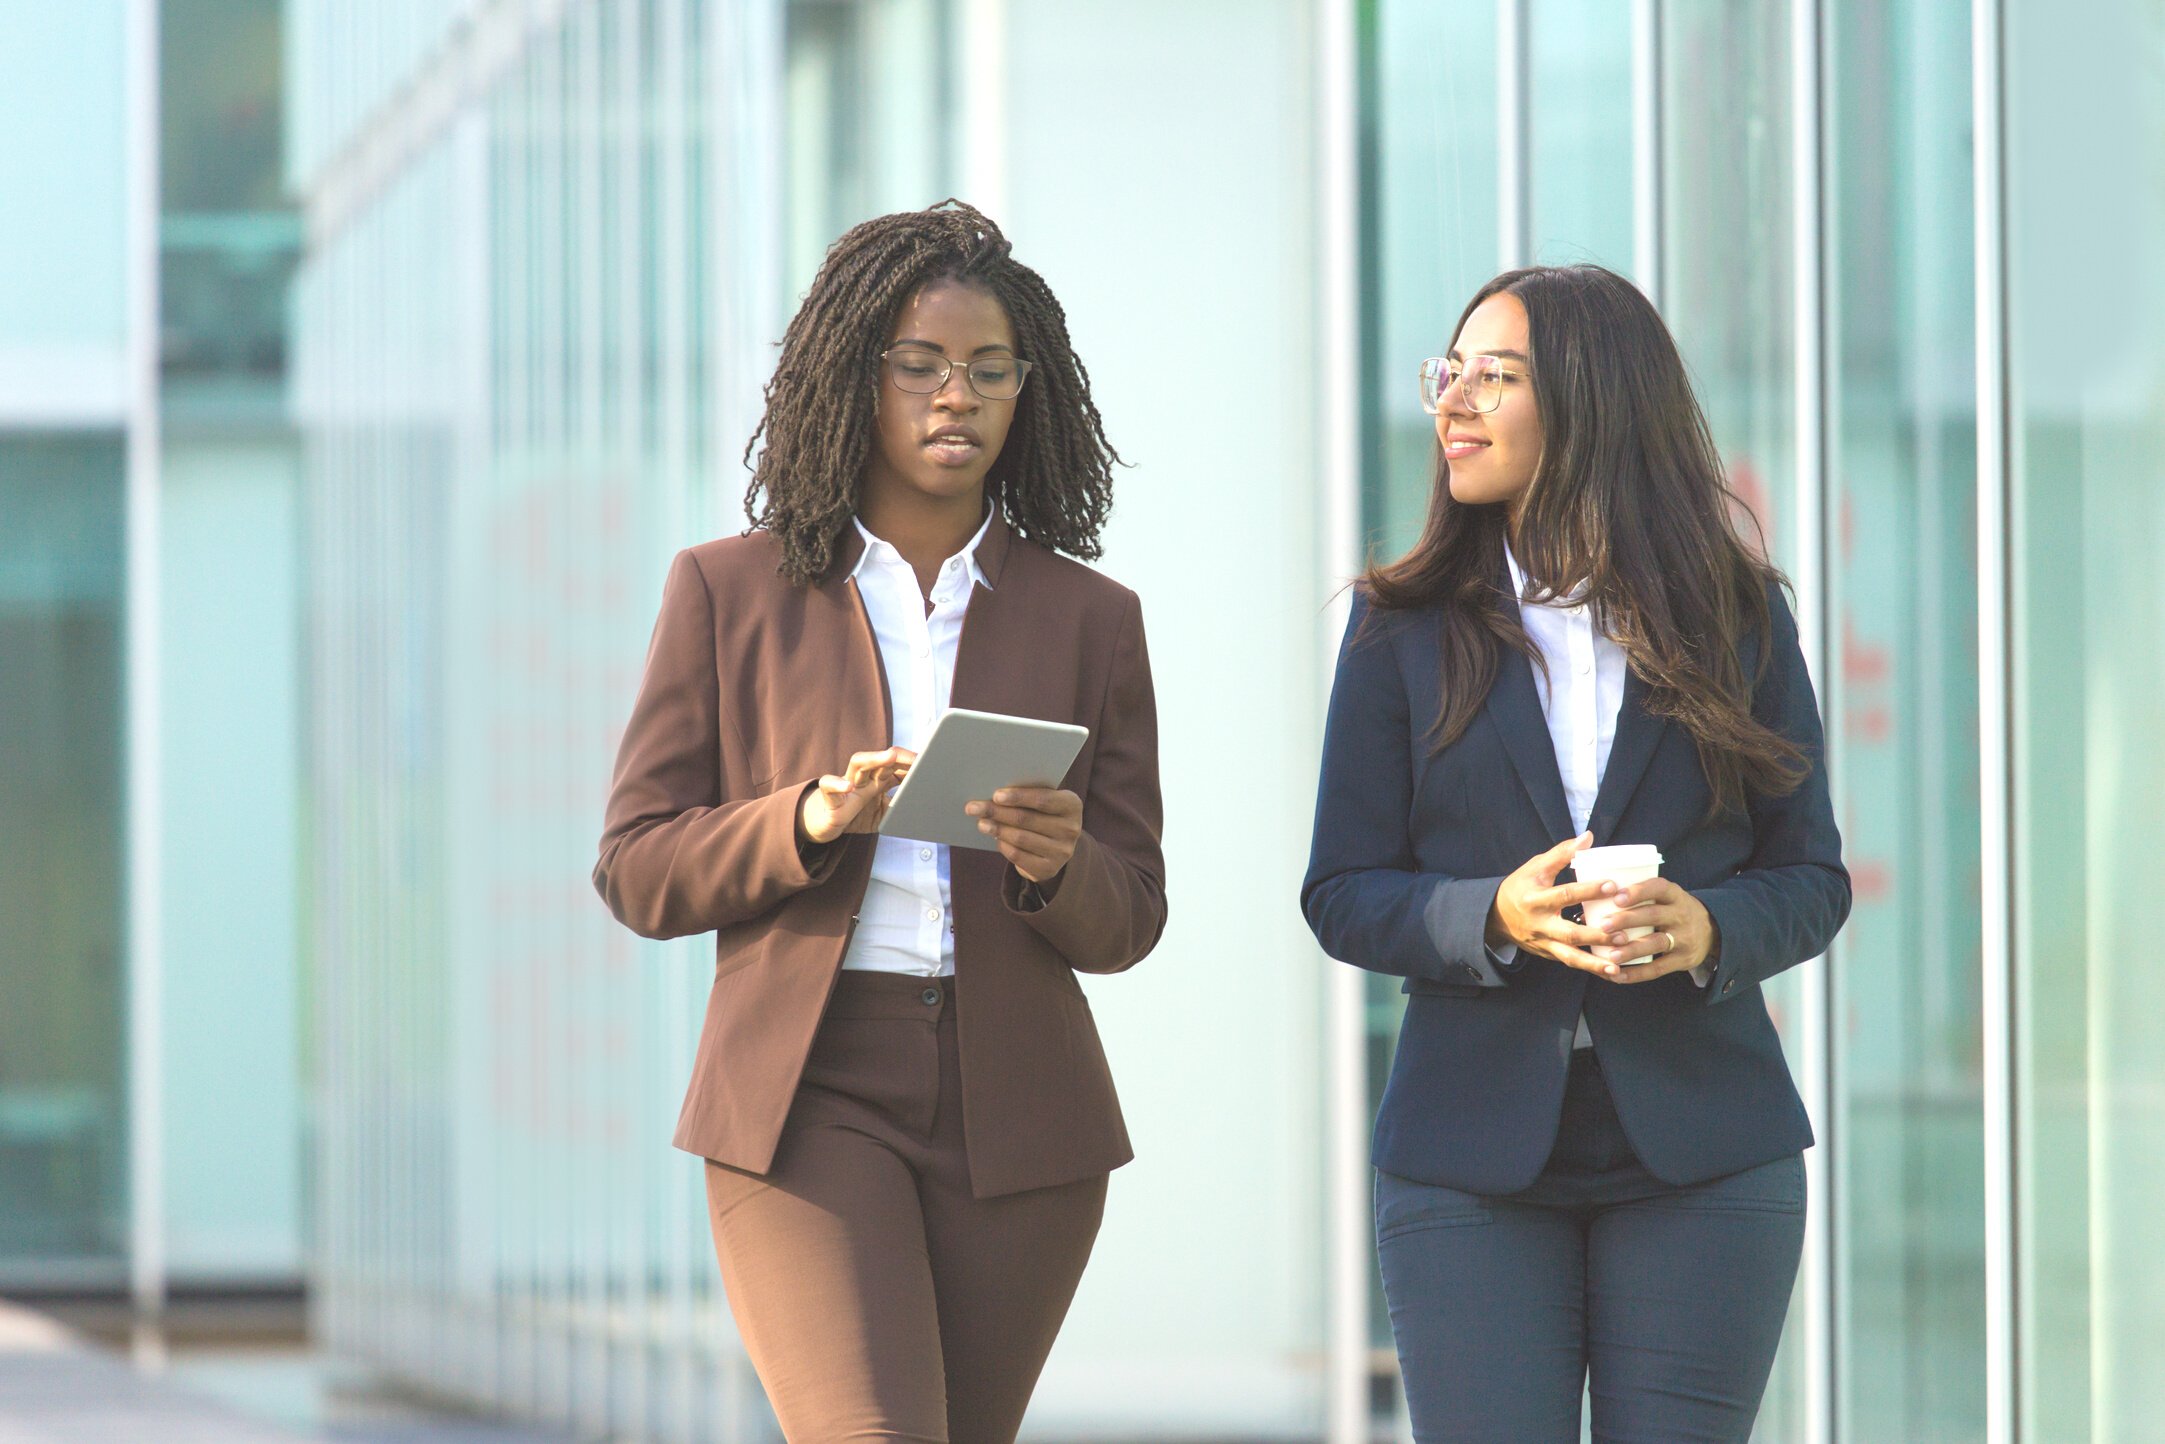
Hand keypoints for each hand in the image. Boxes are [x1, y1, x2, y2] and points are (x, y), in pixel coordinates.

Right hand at [799, 747, 915, 844]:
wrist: (827, 824)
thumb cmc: (856, 815)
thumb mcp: (883, 814)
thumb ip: (898, 808)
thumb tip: (921, 807)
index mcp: (877, 780)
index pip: (895, 765)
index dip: (910, 764)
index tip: (929, 763)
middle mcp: (864, 778)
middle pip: (880, 758)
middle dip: (899, 756)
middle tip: (917, 757)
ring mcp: (847, 784)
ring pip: (858, 763)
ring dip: (874, 758)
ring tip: (890, 756)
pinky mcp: (830, 796)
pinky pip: (829, 785)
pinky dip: (837, 784)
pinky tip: (849, 787)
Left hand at [964, 787, 1081, 883]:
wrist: (1057, 846)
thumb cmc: (1044, 815)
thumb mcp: (1045, 802)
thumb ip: (1027, 795)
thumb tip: (994, 796)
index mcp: (1072, 805)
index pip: (1043, 799)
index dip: (1019, 797)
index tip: (996, 795)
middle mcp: (1071, 829)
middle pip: (1026, 819)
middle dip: (997, 812)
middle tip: (974, 808)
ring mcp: (1062, 851)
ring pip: (1020, 838)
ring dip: (996, 829)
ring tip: (981, 823)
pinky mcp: (1049, 868)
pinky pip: (1018, 856)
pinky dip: (1003, 845)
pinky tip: (995, 838)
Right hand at [1486, 832, 1628, 978]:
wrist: (1495, 917)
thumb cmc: (1520, 886)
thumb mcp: (1535, 866)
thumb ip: (1562, 853)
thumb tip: (1589, 837)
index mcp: (1535, 899)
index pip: (1565, 895)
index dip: (1589, 890)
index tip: (1613, 885)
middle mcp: (1539, 924)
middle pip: (1569, 933)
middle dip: (1596, 935)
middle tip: (1622, 933)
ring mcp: (1543, 943)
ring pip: (1570, 957)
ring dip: (1595, 963)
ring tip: (1618, 965)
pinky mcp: (1548, 954)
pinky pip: (1571, 963)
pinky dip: (1591, 969)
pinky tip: (1613, 972)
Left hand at [1588, 878, 1718, 983]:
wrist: (1712, 931)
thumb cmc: (1673, 910)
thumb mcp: (1666, 897)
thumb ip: (1639, 897)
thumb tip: (1590, 905)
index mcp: (1674, 895)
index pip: (1658, 888)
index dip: (1638, 891)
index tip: (1616, 897)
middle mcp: (1681, 915)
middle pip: (1654, 916)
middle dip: (1627, 920)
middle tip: (1604, 925)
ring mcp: (1684, 938)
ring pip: (1656, 943)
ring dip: (1632, 950)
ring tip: (1611, 955)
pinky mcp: (1683, 960)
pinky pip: (1659, 968)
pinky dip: (1637, 974)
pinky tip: (1617, 976)